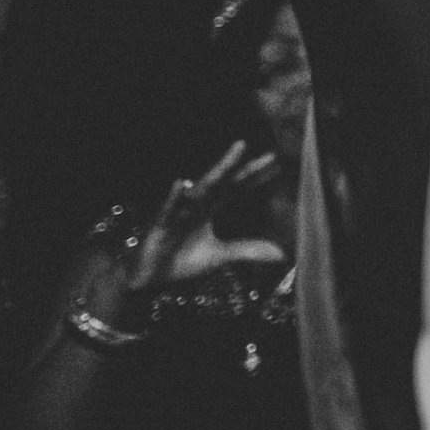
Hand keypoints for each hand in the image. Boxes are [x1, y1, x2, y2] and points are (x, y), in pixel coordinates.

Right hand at [78, 141, 286, 329]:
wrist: (148, 278)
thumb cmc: (180, 261)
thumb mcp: (219, 256)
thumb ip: (247, 250)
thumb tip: (280, 254)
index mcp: (208, 209)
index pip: (235, 188)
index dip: (253, 177)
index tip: (275, 164)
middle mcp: (196, 205)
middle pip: (222, 182)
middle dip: (241, 167)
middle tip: (262, 152)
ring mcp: (178, 212)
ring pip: (200, 190)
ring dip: (217, 172)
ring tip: (233, 154)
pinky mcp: (161, 225)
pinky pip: (168, 209)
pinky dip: (174, 197)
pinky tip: (181, 184)